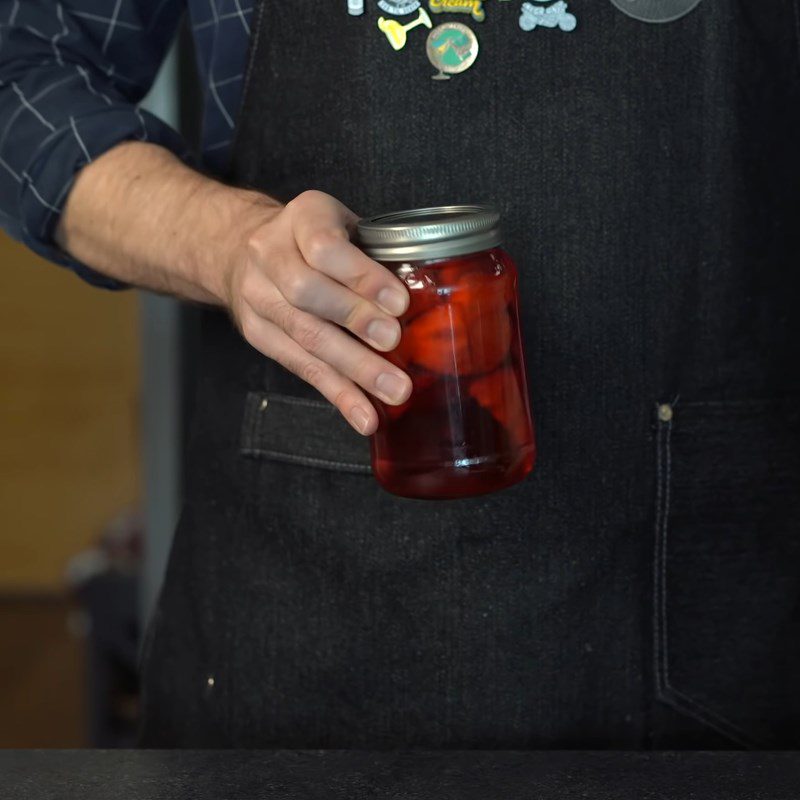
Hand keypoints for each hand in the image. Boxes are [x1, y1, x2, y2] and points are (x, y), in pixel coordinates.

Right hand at [226, 190, 411, 435]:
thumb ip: (376, 253)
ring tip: (392, 391)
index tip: (398, 301)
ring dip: (352, 368)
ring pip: (304, 337)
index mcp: (301, 218)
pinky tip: (364, 415)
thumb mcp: (344, 225)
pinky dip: (337, 394)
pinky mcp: (258, 334)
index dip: (361, 276)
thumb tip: (429, 303)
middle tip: (393, 342)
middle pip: (306, 292)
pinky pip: (301, 368)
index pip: (325, 247)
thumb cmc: (313, 238)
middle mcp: (269, 254)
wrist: (241, 249)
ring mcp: (258, 296)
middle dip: (354, 319)